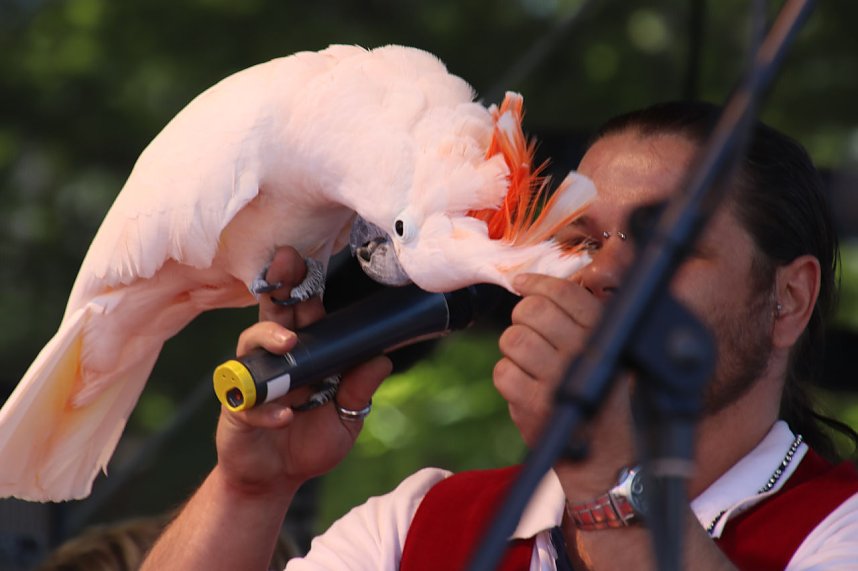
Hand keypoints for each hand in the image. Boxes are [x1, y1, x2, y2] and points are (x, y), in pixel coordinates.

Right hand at [215, 247, 391, 497]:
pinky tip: (285, 417)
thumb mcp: (346, 417)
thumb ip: (359, 390)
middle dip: (278, 283)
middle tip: (285, 261)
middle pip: (274, 312)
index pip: (305, 312)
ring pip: (251, 345)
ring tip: (288, 342)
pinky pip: (248, 401)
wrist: (277, 479)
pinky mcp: (237, 409)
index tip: (305, 259)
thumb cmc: (310, 441)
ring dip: (269, 338)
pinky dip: (268, 409)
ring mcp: (254, 380)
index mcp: (306, 353)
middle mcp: (277, 358)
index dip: (304, 285)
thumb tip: (382, 360)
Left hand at [494, 273, 635, 497]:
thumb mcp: (610, 353)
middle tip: (530, 328)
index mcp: (604, 335)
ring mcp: (556, 380)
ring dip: (514, 347)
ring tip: (529, 359)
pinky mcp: (534, 407)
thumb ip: (583, 320)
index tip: (522, 283)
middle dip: (524, 316)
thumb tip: (535, 285)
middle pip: (531, 312)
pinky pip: (502, 372)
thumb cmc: (606, 398)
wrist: (606, 458)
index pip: (563, 293)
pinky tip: (525, 384)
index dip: (536, 283)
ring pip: (512, 340)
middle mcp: (581, 354)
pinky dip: (508, 376)